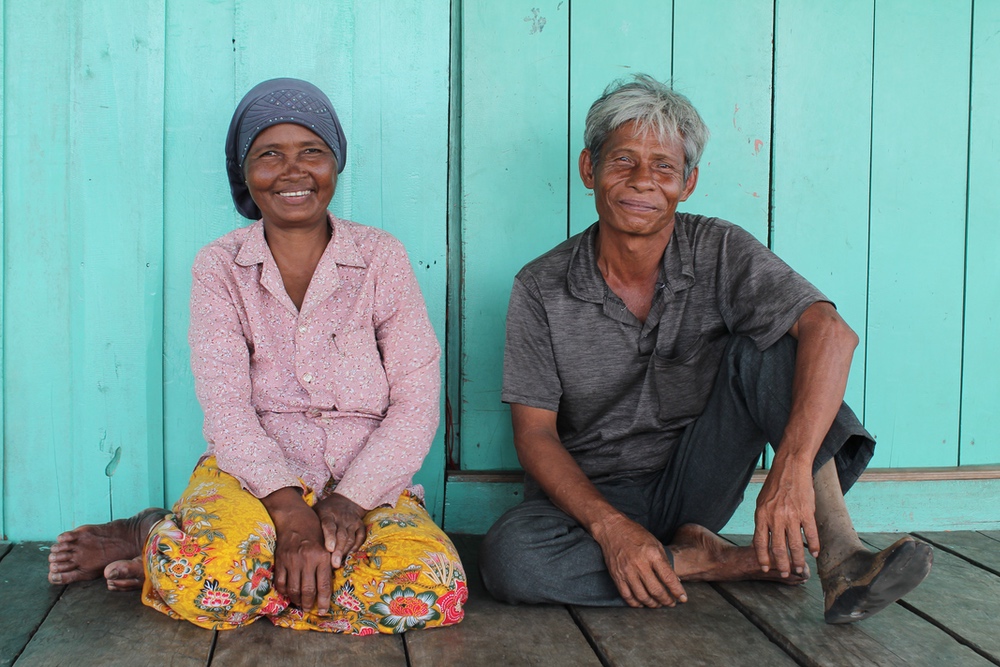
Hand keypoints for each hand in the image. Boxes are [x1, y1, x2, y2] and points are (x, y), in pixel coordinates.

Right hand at [262, 488, 333, 614]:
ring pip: (293, 589)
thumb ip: (328, 564)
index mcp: (322, 557)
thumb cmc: (315, 532)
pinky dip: (284, 592)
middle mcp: (307, 560)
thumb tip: (328, 586)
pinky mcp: (280, 561)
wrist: (295, 519)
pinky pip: (281, 582)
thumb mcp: (326, 546)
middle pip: (308, 590)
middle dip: (310, 604)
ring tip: (301, 604)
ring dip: (297, 600)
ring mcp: (292, 561)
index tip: (323, 611)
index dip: (323, 601)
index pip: (324, 585)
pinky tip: (289, 594)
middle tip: (311, 610)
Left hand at [314, 492, 367, 568]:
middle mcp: (341, 517)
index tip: (329, 549)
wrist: (345, 501)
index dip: (330, 537)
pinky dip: (355, 547)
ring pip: (350, 538)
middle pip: (341, 535)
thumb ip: (307, 524)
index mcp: (328, 514)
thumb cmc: (324, 511)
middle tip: (334, 564)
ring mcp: (352, 521)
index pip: (329, 525)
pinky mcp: (360, 525)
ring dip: (345, 551)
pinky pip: (360, 538)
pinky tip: (348, 555)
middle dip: (338, 550)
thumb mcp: (315, 512)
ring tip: (338, 563)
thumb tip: (291, 541)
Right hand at [593, 514, 686, 607]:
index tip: (683, 598)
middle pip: (656, 590)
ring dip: (653, 604)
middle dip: (666, 600)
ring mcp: (627, 571)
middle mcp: (639, 564)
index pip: (668, 578)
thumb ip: (665, 562)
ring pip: (642, 596)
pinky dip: (636, 603)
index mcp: (652, 554)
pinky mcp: (617, 576)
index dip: (677, 591)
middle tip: (671, 603)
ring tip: (658, 604)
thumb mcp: (655, 544)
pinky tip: (643, 603)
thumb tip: (674, 581)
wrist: (612, 529)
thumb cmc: (636, 535)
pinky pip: (627, 596)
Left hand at [753, 457, 818, 577]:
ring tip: (801, 569)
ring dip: (799, 560)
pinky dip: (813, 546)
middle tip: (786, 574)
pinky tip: (814, 553)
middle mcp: (775, 517)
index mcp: (761, 515)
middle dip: (782, 564)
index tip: (766, 568)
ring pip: (795, 545)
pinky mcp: (806, 512)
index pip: (760, 543)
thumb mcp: (762, 503)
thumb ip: (762, 522)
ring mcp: (791, 515)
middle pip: (778, 548)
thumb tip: (762, 541)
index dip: (763, 558)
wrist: (790, 467)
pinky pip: (810, 534)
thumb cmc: (775, 485)